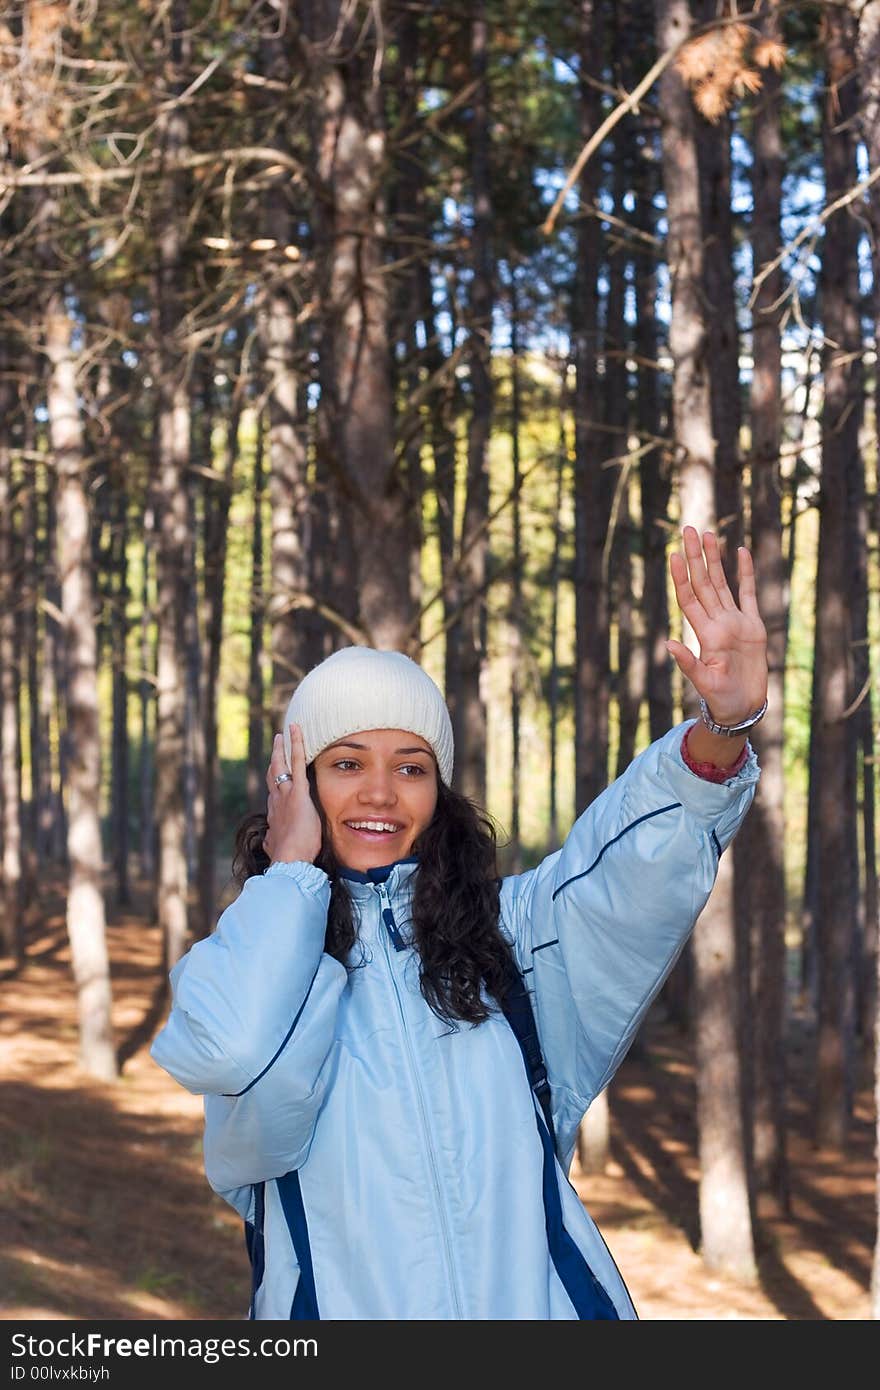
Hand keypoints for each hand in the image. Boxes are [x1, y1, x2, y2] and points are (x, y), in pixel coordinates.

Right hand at [263, 723, 322, 865]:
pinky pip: (297, 762)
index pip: (274, 793)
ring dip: (283, 748)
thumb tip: (268, 843)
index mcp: (275, 814)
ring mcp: (285, 794)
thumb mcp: (276, 848)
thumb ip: (272, 842)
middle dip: (275, 759)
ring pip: (282, 765)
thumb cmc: (289, 858)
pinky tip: (295, 730)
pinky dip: (296, 744)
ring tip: (284, 734)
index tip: (276, 776)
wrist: (289, 859)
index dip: (275, 783)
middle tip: (277, 746)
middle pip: (273, 775)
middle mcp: (276, 800)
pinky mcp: (297, 790)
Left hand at [666, 527, 767, 724]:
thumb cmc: (721, 699)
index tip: (674, 554)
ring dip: (715, 559)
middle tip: (688, 530)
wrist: (742, 708)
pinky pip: (749, 594)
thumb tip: (667, 645)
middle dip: (695, 557)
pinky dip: (746, 574)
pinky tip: (741, 552)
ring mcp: (734, 622)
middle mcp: (717, 623)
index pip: (689, 598)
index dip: (682, 576)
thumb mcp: (704, 683)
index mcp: (705, 634)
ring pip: (722, 583)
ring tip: (708, 535)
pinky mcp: (753, 627)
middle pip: (703, 583)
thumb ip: (688, 663)